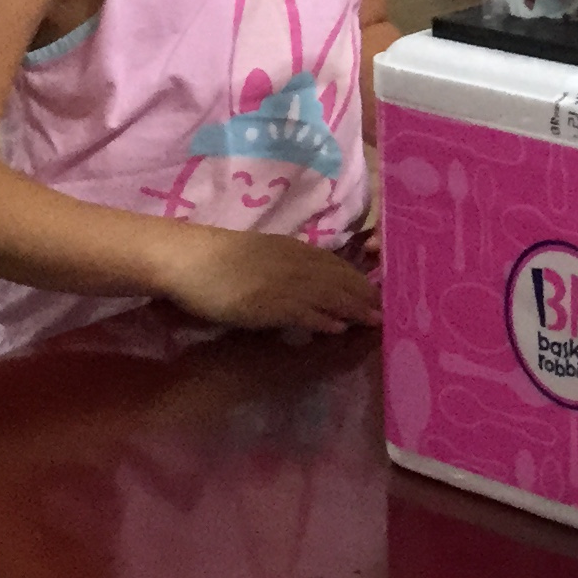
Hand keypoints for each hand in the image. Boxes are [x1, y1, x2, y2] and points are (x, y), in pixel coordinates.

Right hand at [153, 226, 379, 332]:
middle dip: (365, 295)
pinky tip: (338, 328)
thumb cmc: (218, 260)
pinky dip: (321, 319)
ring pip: (327, 294)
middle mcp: (293, 262)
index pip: (337, 264)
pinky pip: (301, 311)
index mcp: (293, 249)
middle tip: (390, 311)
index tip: (380, 293)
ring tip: (376, 321)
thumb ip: (287, 269)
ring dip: (354, 308)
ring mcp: (281, 282)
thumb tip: (309, 290)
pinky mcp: (266, 302)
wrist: (187, 259)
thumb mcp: (262, 258)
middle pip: (339, 278)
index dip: (360, 279)